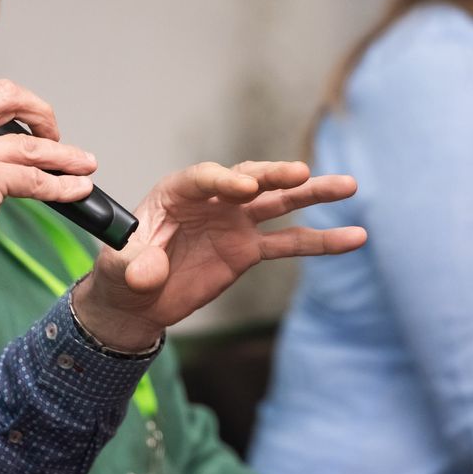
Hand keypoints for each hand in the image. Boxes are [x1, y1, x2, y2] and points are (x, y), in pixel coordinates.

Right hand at [0, 79, 95, 339]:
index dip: (1, 97)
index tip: (18, 115)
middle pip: (3, 95)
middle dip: (36, 109)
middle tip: (51, 130)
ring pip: (30, 143)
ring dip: (64, 152)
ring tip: (84, 162)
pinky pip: (36, 178)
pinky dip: (63, 185)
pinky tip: (77, 189)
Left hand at [70, 160, 364, 351]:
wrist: (136, 300)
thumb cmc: (121, 274)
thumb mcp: (118, 270)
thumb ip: (134, 266)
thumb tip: (149, 273)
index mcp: (176, 194)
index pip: (202, 178)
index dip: (223, 180)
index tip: (244, 188)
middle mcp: (211, 200)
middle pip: (248, 179)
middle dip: (274, 175)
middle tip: (300, 173)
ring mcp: (234, 222)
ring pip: (278, 202)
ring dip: (313, 194)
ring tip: (349, 186)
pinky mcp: (248, 249)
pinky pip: (289, 242)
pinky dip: (320, 241)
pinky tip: (354, 238)